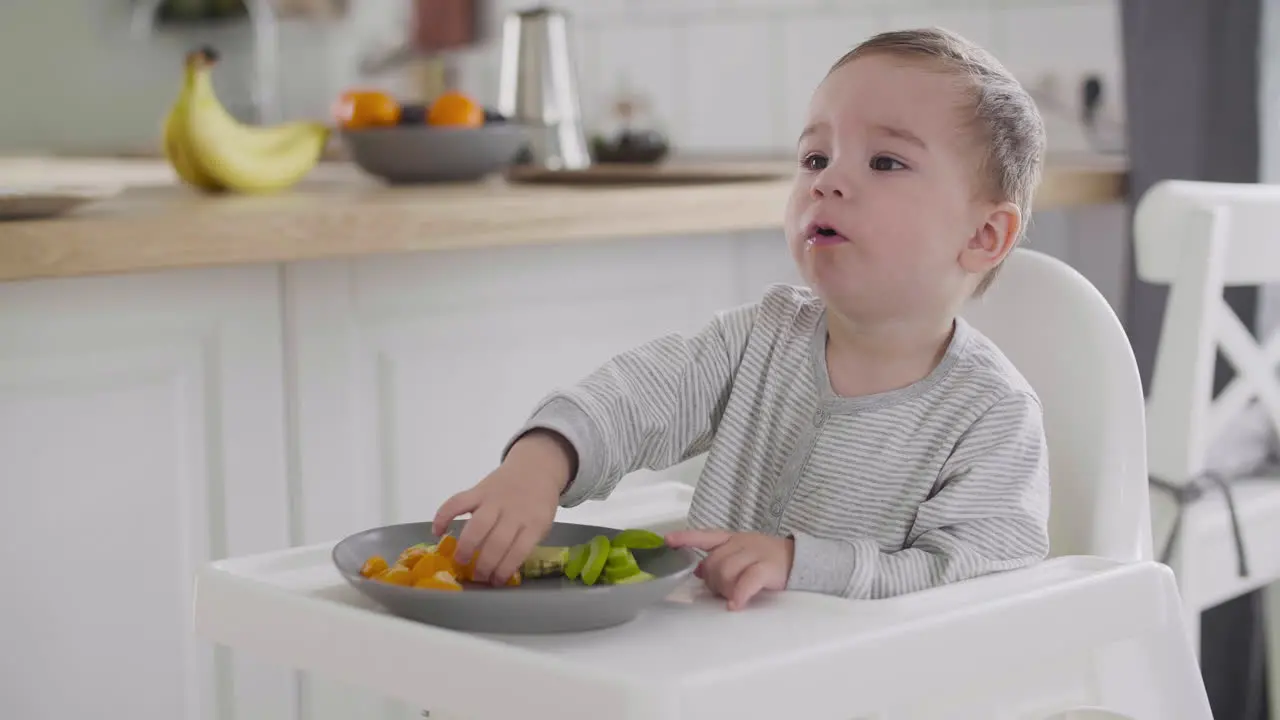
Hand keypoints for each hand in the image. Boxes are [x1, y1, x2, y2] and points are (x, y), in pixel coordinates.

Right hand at [432, 430, 574, 584]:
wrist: (535, 467)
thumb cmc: (537, 504)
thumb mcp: (541, 524)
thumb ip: (525, 542)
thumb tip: (500, 570)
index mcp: (534, 523)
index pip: (518, 551)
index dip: (504, 570)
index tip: (496, 582)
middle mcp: (513, 511)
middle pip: (496, 542)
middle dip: (484, 565)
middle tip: (477, 577)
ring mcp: (494, 499)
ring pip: (477, 525)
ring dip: (465, 547)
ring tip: (459, 561)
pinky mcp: (478, 489)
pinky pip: (457, 502)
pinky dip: (443, 516)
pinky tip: (438, 532)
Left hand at [664, 529, 793, 609]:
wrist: (801, 560)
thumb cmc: (768, 561)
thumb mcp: (743, 555)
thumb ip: (721, 560)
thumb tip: (698, 570)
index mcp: (732, 539)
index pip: (705, 536)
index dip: (686, 538)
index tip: (668, 541)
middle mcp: (741, 542)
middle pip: (713, 562)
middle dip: (713, 581)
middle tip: (724, 590)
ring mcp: (755, 553)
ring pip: (726, 571)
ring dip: (725, 589)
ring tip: (734, 597)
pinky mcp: (767, 567)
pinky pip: (747, 581)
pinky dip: (738, 594)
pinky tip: (735, 604)